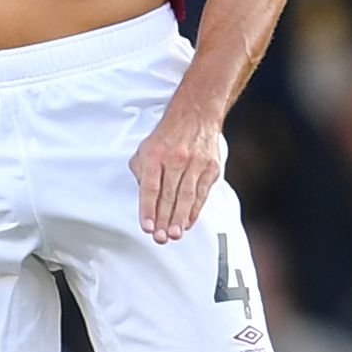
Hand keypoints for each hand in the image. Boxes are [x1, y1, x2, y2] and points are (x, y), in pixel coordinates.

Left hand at [128, 106, 225, 243]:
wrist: (196, 114)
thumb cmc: (169, 135)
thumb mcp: (145, 148)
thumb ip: (141, 172)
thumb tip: (143, 197)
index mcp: (156, 154)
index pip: (150, 187)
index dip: (148, 209)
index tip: (147, 226)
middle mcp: (176, 158)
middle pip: (169, 195)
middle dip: (164, 220)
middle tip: (161, 237)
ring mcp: (195, 163)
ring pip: (186, 197)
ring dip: (179, 219)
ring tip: (175, 234)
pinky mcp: (210, 168)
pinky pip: (201, 194)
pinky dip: (194, 210)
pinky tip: (187, 222)